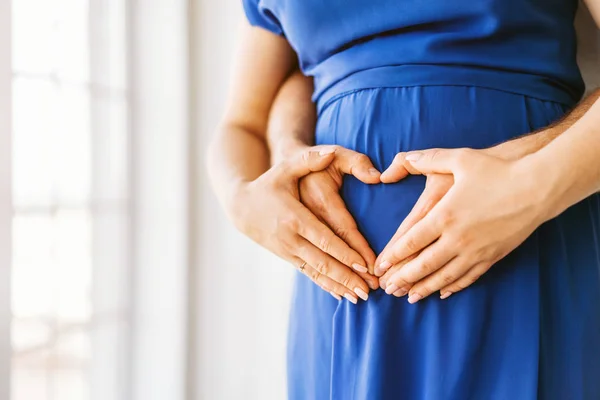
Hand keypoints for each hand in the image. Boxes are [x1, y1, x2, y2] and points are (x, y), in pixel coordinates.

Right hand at [232, 145, 379, 302]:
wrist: (241, 206)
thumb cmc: (269, 184)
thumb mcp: (286, 168)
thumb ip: (309, 159)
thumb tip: (330, 153)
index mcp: (294, 217)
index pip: (324, 238)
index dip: (344, 253)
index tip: (364, 265)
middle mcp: (291, 238)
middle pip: (323, 261)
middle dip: (347, 277)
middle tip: (370, 290)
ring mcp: (289, 251)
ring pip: (317, 272)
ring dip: (339, 286)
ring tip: (360, 298)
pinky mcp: (288, 257)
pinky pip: (310, 274)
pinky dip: (326, 285)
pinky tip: (342, 295)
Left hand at [375, 148, 547, 302]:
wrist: (538, 187)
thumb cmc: (498, 170)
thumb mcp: (459, 159)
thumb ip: (428, 159)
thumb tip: (403, 160)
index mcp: (444, 215)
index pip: (411, 241)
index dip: (393, 256)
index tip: (380, 266)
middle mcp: (457, 238)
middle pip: (423, 264)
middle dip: (403, 278)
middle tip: (388, 288)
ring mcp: (476, 250)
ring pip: (444, 276)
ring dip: (424, 288)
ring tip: (409, 298)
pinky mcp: (493, 256)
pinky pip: (469, 277)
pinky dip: (453, 286)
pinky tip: (443, 292)